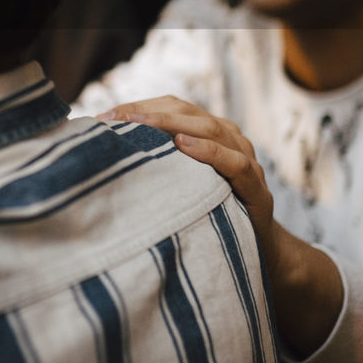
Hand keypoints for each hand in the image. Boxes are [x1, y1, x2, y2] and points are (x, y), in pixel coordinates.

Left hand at [102, 95, 343, 356]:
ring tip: (139, 123)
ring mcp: (246, 161)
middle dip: (147, 112)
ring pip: (210, 129)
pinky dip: (209, 152)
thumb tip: (100, 153)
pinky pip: (234, 163)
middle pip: (186, 112)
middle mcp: (229, 138)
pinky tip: (184, 145)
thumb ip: (154, 165)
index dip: (139, 106)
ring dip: (171, 124)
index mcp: (208, 132)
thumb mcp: (179, 184)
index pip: (172, 106)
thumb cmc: (209, 214)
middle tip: (114, 118)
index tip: (103, 116)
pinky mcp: (257, 190)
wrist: (261, 255)